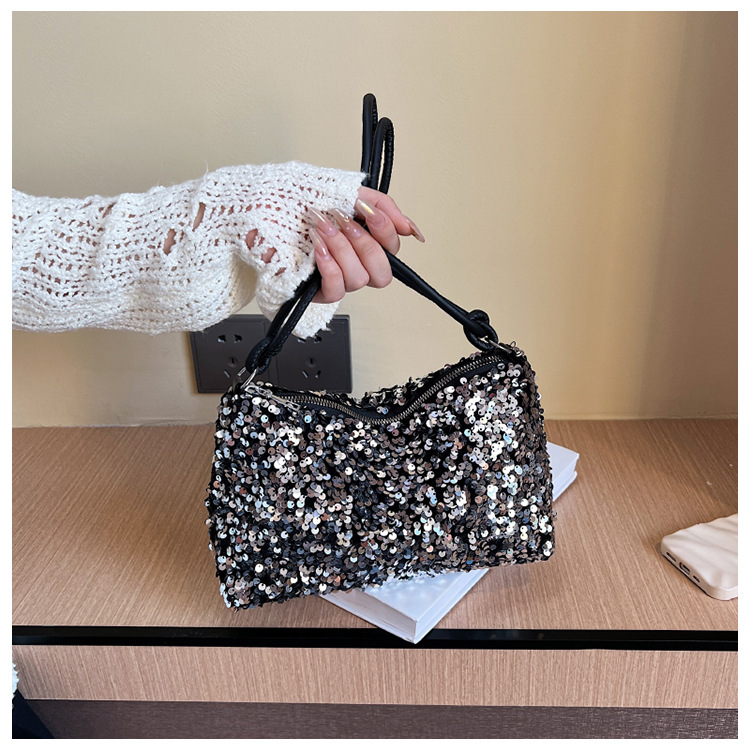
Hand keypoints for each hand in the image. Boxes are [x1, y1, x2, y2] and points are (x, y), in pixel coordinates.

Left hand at [309, 187, 423, 303]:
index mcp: (363, 241)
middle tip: (344, 221)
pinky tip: (319, 249)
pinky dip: (330, 267)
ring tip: (323, 228)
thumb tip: (409, 228)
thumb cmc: (298, 201)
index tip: (365, 210)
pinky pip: (336, 290)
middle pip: (382, 273)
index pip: (392, 249)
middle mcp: (353, 263)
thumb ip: (382, 206)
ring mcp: (336, 278)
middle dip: (365, 243)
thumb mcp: (345, 191)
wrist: (261, 207)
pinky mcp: (317, 291)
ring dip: (342, 250)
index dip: (385, 231)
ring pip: (359, 279)